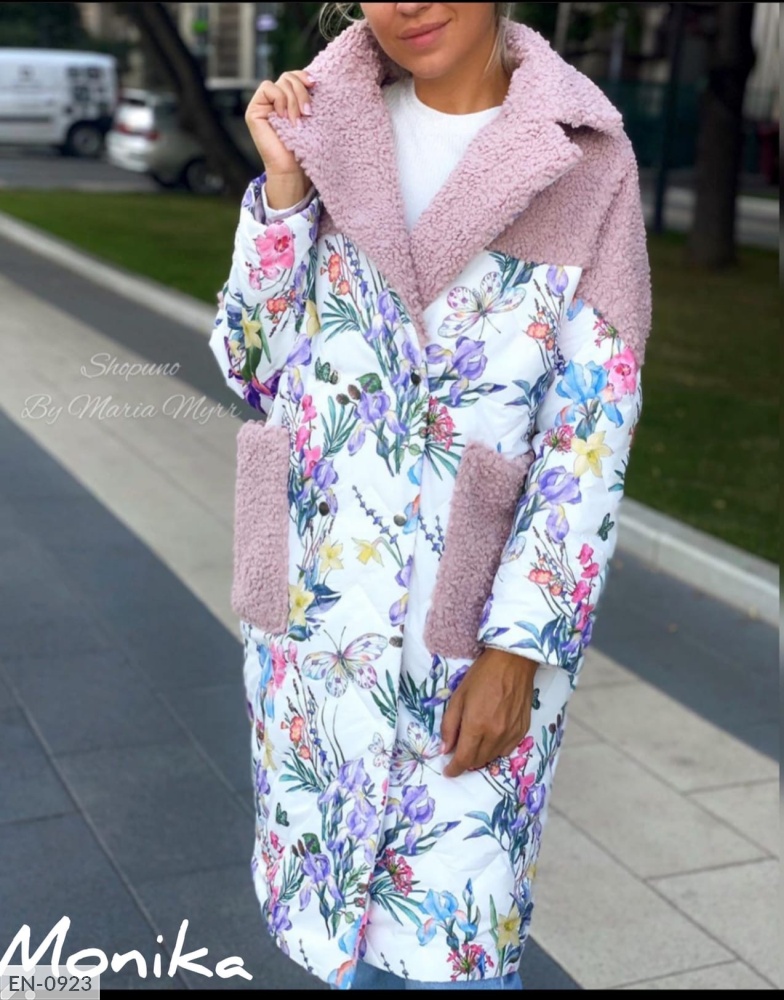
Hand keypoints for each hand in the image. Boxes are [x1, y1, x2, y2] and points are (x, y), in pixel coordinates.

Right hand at [245, 70, 313, 207]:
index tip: (315, 84)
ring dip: (293, 100)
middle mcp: (273, 101)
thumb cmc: (304, 147)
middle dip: (301, 91)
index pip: (293, 76)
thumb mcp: (309, 117)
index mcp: (287, 101)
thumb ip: (306, 97)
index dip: (303, 76)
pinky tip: (284, 118)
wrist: (292, 169)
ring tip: (299, 121)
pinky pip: (268, 88)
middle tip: (308, 112)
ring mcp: (262, 105)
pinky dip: (280, 100)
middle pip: (288, 77)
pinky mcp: (253, 111)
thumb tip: (314, 78)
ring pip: (281, 82)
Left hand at [441, 648, 538, 777]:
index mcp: (476, 726)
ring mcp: (511, 733)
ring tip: (474, 745)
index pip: (464, 759)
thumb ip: (449, 725)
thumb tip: (445, 749)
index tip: (448, 771)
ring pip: (493, 757)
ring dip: (481, 757)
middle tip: (459, 753)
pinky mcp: (522, 729)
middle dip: (466, 761)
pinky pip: (507, 749)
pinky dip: (496, 750)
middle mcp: (495, 734)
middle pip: (478, 761)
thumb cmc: (481, 676)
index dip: (454, 769)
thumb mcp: (458, 697)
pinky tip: (491, 739)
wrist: (512, 662)